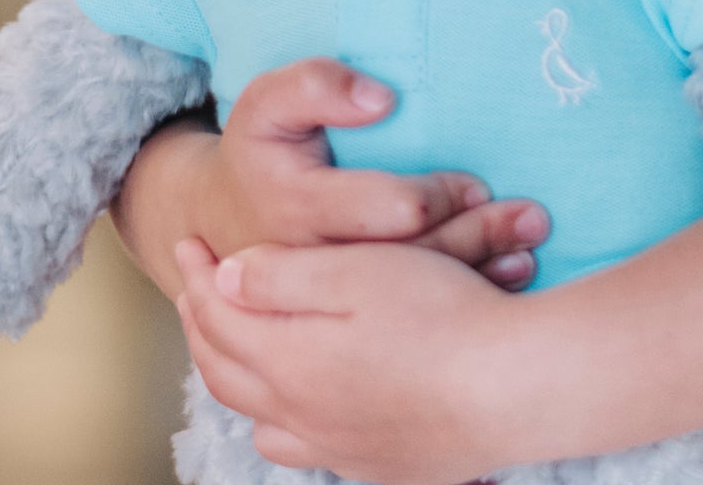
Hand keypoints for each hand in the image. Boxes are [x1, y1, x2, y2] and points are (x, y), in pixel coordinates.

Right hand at [111, 58, 548, 298]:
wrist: (215, 225)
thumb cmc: (259, 151)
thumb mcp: (268, 101)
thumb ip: (317, 84)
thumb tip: (382, 98)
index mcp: (298, 210)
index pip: (387, 211)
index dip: (439, 196)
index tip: (476, 183)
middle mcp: (317, 271)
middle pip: (413, 259)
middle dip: (478, 236)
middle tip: (535, 218)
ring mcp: (329, 308)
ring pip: (415, 300)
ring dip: (480, 274)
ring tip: (530, 250)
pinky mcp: (344, 325)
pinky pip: (407, 322)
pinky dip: (461, 304)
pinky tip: (504, 281)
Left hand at [176, 234, 532, 483]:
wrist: (513, 387)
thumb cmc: (440, 316)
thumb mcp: (357, 270)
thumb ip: (281, 276)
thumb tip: (223, 280)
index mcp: (289, 363)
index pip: (218, 316)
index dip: (196, 274)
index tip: (189, 239)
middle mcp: (302, 417)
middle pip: (227, 373)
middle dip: (204, 325)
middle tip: (198, 288)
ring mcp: (341, 448)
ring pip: (264, 422)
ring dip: (240, 379)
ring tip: (243, 345)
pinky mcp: (382, 466)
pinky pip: (308, 450)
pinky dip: (287, 422)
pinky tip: (307, 404)